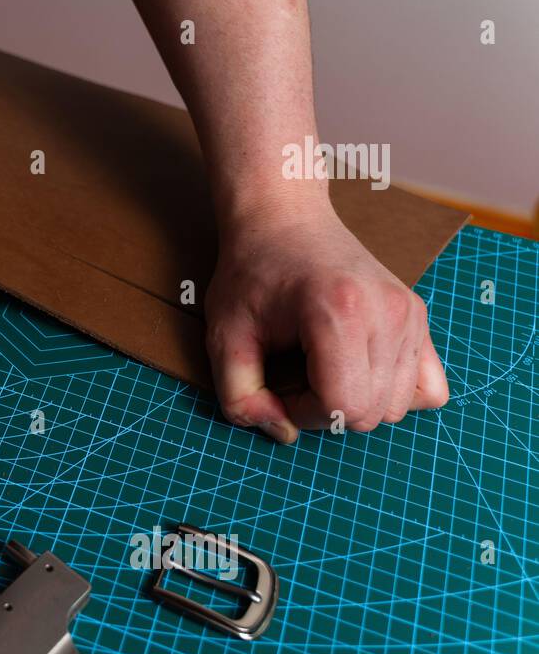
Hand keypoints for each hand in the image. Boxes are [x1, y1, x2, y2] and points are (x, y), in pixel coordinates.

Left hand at [204, 205, 449, 443]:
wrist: (285, 220)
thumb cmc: (251, 274)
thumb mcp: (224, 336)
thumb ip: (240, 396)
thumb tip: (283, 434)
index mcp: (339, 313)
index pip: (341, 407)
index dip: (303, 414)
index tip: (279, 386)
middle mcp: (388, 313)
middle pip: (370, 413)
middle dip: (325, 410)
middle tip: (294, 375)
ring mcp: (410, 315)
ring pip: (397, 407)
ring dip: (354, 403)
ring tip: (320, 367)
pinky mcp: (419, 317)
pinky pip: (429, 389)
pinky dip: (392, 393)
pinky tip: (356, 369)